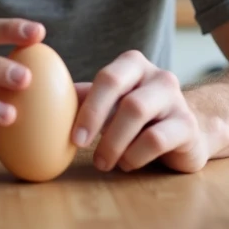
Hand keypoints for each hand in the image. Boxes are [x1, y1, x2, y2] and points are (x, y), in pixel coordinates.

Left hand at [71, 50, 209, 173]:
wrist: (186, 132)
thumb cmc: (138, 116)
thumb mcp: (111, 103)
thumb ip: (83, 99)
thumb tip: (40, 100)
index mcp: (133, 65)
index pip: (108, 78)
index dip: (89, 107)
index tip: (73, 137)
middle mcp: (158, 76)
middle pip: (125, 97)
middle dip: (98, 123)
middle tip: (80, 147)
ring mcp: (176, 99)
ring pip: (139, 115)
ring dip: (115, 143)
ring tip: (104, 162)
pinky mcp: (187, 126)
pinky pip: (157, 139)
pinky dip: (135, 155)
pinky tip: (127, 163)